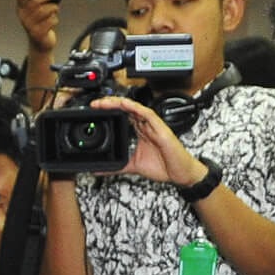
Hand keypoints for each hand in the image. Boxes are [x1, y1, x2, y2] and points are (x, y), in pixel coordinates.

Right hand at [16, 0, 62, 56]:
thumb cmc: (40, 23)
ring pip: (46, 10)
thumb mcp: (37, 11)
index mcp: (21, 8)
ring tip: (55, 10)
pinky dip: (55, 19)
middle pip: (36, 0)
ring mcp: (29, 25)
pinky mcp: (38, 33)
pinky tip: (53, 22)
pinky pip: (51, 20)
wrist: (39, 44)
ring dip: (54, 8)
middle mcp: (23, 16)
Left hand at [86, 94, 203, 187]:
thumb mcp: (133, 166)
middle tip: (96, 104)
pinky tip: (125, 104)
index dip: (110, 111)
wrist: (179, 173)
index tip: (95, 111)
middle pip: (127, 109)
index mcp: (140, 131)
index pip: (123, 116)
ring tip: (105, 101)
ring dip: (120, 103)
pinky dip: (136, 108)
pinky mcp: (161, 128)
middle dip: (111, 104)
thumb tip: (98, 171)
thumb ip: (117, 167)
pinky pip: (147, 114)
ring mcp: (153, 125)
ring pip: (135, 108)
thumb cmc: (163, 166)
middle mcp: (146, 125)